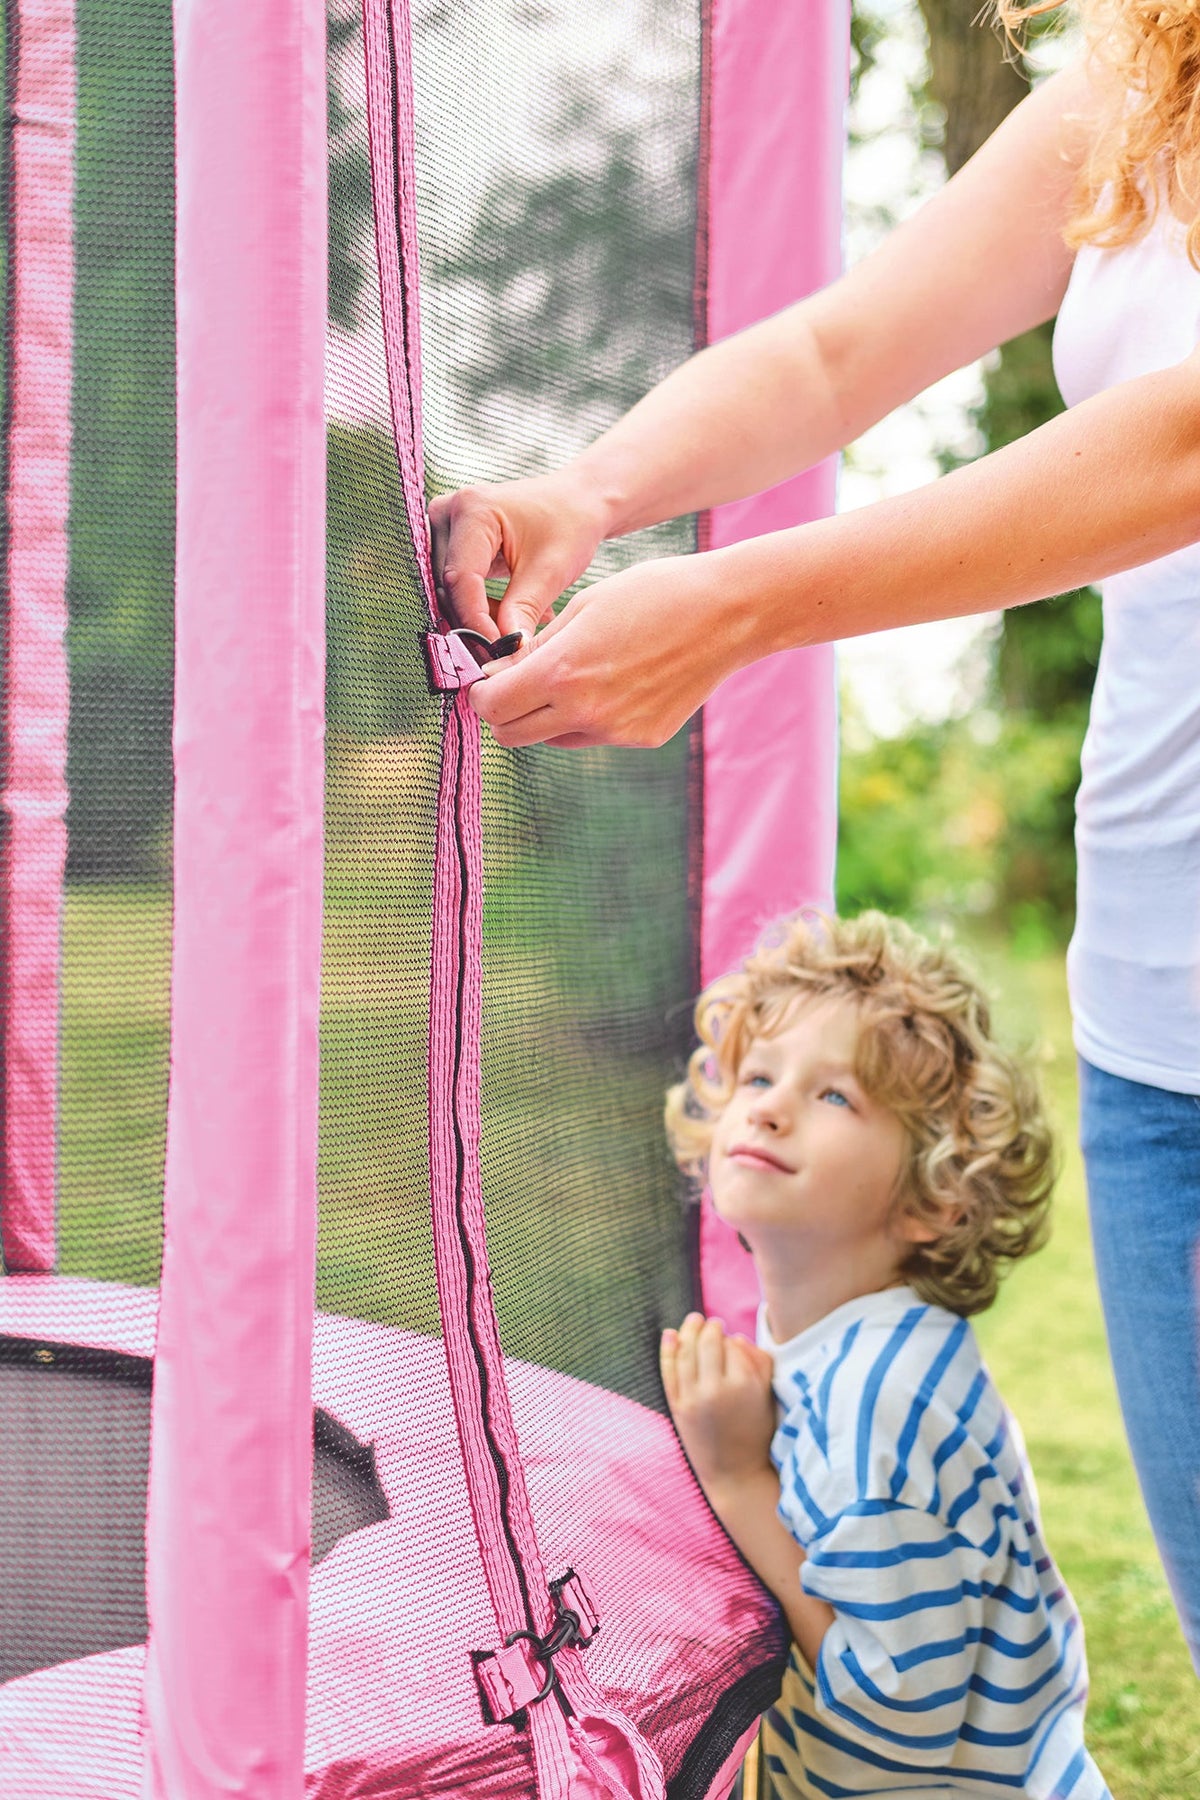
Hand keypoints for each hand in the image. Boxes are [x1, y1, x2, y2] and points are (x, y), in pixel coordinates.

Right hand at [428, 468, 610, 642]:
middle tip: (510, 648)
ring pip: (450, 590)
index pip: (460, 579)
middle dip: (477, 623)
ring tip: (522, 625)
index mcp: (472, 510)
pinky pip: (456, 585)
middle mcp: (449, 512)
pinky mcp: (451, 540)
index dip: (476, 621)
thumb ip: (523, 611)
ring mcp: (446, 525)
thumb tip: (507, 652)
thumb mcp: (550, 571)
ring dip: (481, 616)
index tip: (498, 652)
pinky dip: (481, 606)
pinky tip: (513, 613)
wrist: (578, 501)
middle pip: (449, 586)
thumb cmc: (570, 524)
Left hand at [468, 550, 753, 747]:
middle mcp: (585, 712)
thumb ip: (535, 649)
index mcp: (561, 673)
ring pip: (553, 738)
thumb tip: (497, 676)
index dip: (482, 693)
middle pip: (512, 735)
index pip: (491, 706)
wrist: (726, 613)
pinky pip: (596, 736)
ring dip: (548, 716)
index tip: (490, 679)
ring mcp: (616, 732)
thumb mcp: (582, 607)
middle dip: (506, 711)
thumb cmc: (653, 594)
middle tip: (518, 684)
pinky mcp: (642, 738)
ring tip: (578, 675)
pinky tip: (618, 681)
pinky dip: (591, 716)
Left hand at [660, 1313, 777, 1492]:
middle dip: (709, 1328)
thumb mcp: (767, 1397)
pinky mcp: (678, 1408)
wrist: (736, 1473)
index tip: (730, 1336)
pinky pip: (669, 1372)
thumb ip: (759, 1363)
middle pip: (708, 1344)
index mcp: (744, 1385)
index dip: (731, 1339)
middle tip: (711, 1322)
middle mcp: (717, 1389)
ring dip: (688, 1332)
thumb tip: (736, 1337)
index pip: (734, 1346)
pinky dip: (668, 1351)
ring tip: (693, 1321)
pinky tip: (670, 1335)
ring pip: (686, 1353)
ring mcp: (694, 1398)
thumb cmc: (757, 1433)